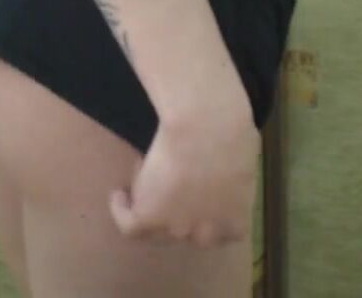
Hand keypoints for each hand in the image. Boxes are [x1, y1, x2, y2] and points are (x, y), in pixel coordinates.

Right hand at [109, 81, 260, 247]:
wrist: (206, 127)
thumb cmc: (232, 132)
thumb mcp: (242, 162)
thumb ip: (233, 177)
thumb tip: (221, 170)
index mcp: (236, 220)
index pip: (220, 235)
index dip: (205, 217)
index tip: (196, 198)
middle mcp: (207, 233)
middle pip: (186, 233)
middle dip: (176, 212)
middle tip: (167, 188)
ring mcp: (177, 229)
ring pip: (155, 230)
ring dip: (147, 207)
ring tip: (141, 182)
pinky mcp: (150, 218)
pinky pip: (129, 225)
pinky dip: (121, 211)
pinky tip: (119, 193)